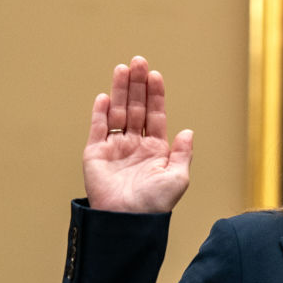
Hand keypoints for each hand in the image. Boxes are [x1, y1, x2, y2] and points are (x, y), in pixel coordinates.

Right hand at [83, 56, 193, 212]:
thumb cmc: (155, 204)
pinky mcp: (95, 154)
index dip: (156, 95)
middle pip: (136, 108)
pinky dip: (100, 112)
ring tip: (123, 69)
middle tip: (139, 62)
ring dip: (120, 91)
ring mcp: (115, 148)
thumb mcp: (178, 178)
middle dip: (138, 85)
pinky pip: (98, 129)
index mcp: (155, 150)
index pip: (156, 115)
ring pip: (118, 112)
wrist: (128, 221)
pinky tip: (106, 96)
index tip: (155, 76)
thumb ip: (182, 154)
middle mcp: (135, 145)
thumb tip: (187, 131)